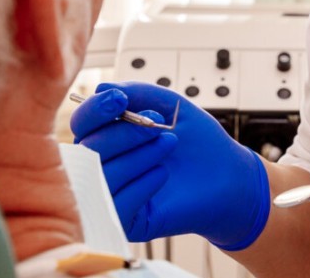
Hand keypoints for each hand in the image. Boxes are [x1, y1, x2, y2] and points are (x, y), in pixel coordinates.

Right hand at [71, 83, 270, 249]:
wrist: (227, 175)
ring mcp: (113, 197)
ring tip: (168, 145)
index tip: (119, 100)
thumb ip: (136, 92)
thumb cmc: (197, 142)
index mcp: (107, 138)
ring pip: (103, 176)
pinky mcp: (127, 223)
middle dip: (124, 133)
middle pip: (89, 149)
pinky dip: (142, 184)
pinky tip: (163, 174)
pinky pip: (119, 205)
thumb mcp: (169, 105)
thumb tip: (101, 87)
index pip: (81, 124)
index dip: (95, 110)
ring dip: (138, 156)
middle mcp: (103, 167)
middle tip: (157, 125)